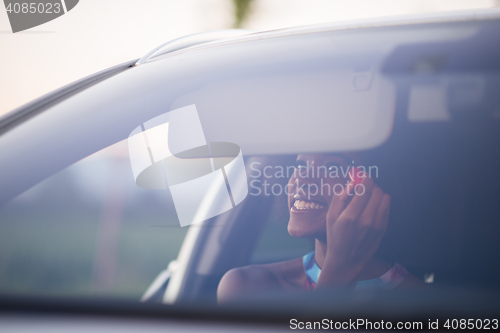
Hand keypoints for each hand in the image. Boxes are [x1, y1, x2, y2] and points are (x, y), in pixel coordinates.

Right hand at [316, 174, 390, 288]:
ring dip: (377, 193)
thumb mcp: (330, 216)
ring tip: (367, 197)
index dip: (364, 178)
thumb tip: (352, 182)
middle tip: (363, 186)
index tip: (360, 175)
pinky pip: (387, 207)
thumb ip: (340, 197)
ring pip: (384, 197)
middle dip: (370, 185)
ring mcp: (377, 225)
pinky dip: (380, 202)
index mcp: (350, 216)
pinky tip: (371, 207)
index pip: (365, 188)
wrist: (346, 261)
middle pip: (376, 190)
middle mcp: (366, 220)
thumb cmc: (335, 237)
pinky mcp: (383, 229)